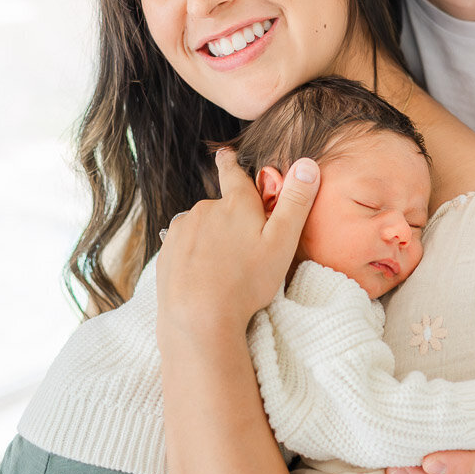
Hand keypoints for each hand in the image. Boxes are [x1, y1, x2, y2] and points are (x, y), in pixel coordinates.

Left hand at [156, 149, 320, 343]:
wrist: (197, 318)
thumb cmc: (246, 282)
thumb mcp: (282, 242)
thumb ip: (295, 202)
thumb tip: (307, 165)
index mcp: (235, 204)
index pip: (232, 172)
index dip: (230, 162)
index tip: (225, 155)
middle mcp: (205, 209)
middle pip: (221, 207)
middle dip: (231, 220)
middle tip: (246, 250)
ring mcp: (182, 230)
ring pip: (202, 228)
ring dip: (212, 240)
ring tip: (225, 270)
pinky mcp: (167, 251)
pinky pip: (185, 247)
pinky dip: (195, 257)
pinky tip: (205, 277)